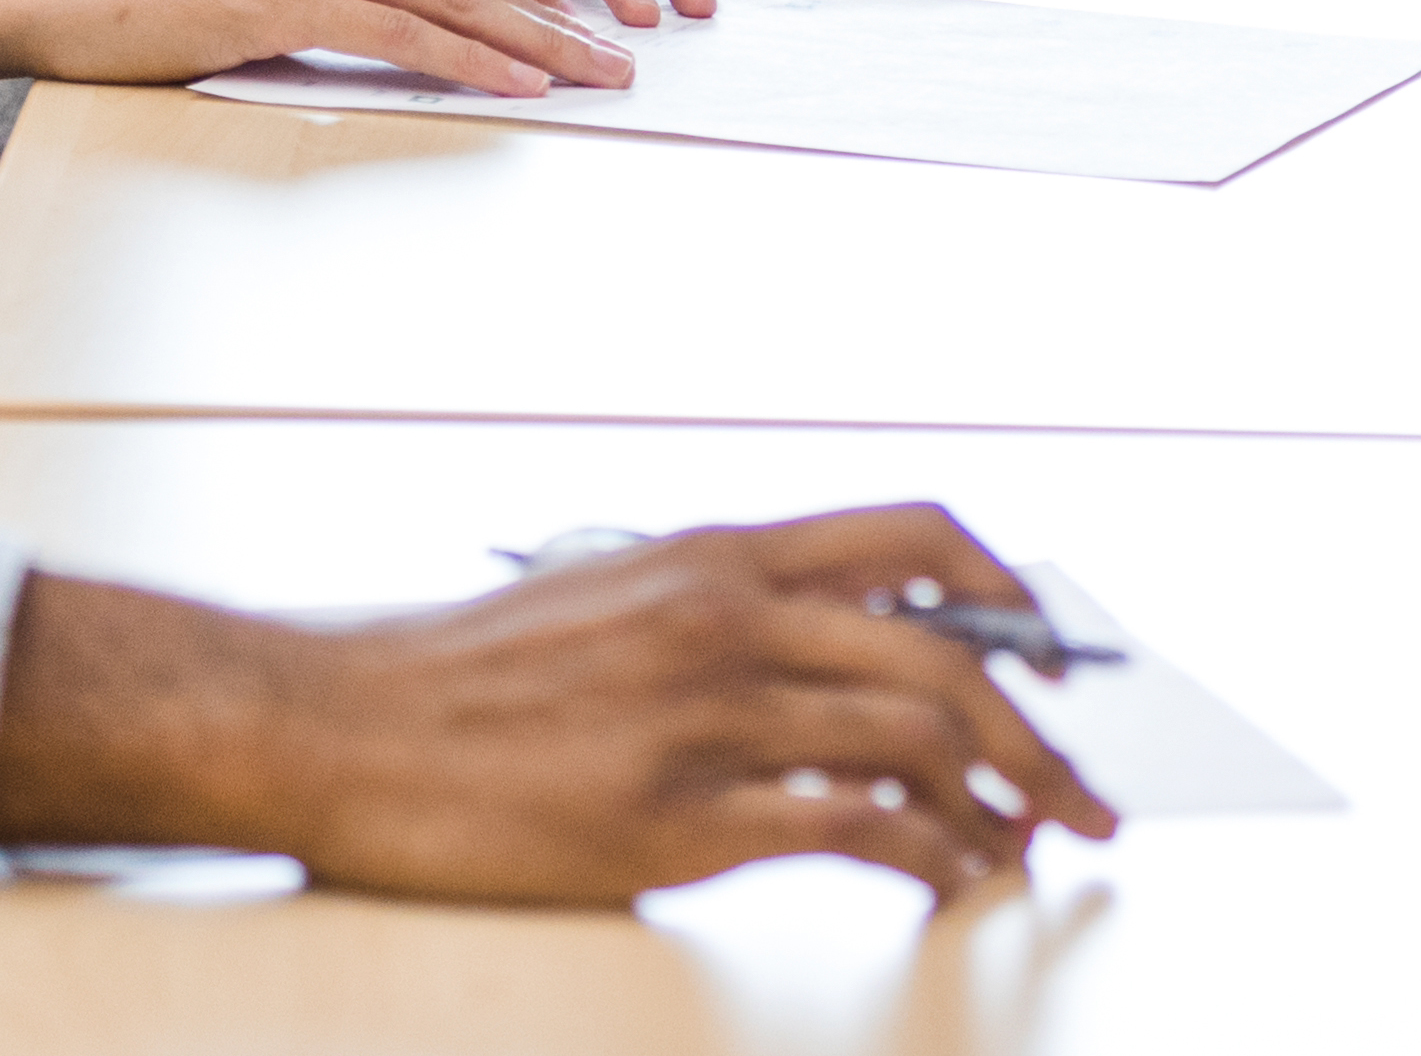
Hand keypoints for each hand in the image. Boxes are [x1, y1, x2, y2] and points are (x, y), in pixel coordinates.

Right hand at [0, 511, 1122, 903]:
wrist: (332, 724)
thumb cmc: (452, 677)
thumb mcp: (602, 596)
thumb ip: (710, 612)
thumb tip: (813, 649)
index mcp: (712, 553)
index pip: (914, 534)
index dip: (1010, 590)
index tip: (1052, 652)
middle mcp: (725, 614)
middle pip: (950, 647)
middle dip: (1046, 731)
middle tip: (1088, 793)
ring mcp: (704, 713)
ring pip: (918, 735)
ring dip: (1003, 802)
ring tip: (1028, 850)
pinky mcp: (674, 816)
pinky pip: (849, 829)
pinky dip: (926, 858)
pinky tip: (945, 885)